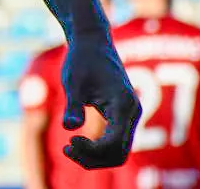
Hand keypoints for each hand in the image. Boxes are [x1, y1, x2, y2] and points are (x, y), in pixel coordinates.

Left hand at [60, 30, 140, 168]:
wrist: (92, 42)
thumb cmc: (81, 59)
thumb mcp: (73, 82)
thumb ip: (73, 105)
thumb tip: (69, 128)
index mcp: (123, 104)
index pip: (114, 143)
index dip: (92, 150)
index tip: (69, 141)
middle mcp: (132, 113)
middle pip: (119, 154)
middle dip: (93, 159)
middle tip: (67, 149)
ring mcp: (130, 116)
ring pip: (118, 151)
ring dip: (95, 157)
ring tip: (69, 148)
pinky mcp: (123, 116)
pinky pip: (116, 142)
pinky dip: (98, 149)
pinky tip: (77, 141)